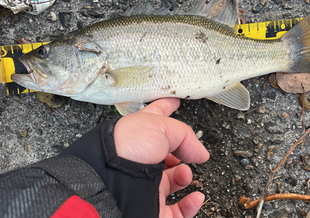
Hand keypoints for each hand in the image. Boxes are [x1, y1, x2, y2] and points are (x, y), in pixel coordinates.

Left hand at [113, 98, 209, 217]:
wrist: (110, 184)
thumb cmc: (123, 150)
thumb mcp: (160, 127)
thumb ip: (185, 135)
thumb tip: (199, 152)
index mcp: (138, 135)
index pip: (155, 118)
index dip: (165, 108)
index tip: (173, 103)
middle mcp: (139, 160)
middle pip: (164, 154)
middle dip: (180, 152)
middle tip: (188, 151)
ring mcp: (145, 185)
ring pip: (171, 181)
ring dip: (184, 176)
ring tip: (185, 173)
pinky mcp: (152, 207)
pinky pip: (176, 210)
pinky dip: (189, 204)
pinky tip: (195, 196)